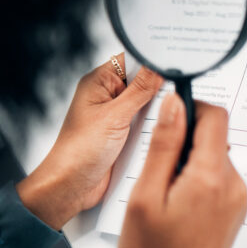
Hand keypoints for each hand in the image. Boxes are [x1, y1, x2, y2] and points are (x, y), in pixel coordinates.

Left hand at [17, 54, 162, 229]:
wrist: (70, 187)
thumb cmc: (77, 151)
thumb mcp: (114, 116)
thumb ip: (140, 91)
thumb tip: (159, 66)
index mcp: (100, 82)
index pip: (132, 59)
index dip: (154, 59)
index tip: (177, 63)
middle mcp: (109, 96)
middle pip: (145, 82)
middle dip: (160, 88)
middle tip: (175, 93)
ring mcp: (118, 116)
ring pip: (150, 104)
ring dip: (159, 110)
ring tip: (168, 114)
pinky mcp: (126, 134)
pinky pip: (148, 124)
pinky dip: (156, 127)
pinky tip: (164, 130)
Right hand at [117, 94, 246, 247]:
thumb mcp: (145, 196)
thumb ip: (163, 146)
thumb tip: (174, 105)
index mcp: (211, 177)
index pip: (215, 117)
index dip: (191, 109)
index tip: (168, 121)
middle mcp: (234, 185)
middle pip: (216, 138)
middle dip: (185, 142)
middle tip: (156, 170)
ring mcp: (238, 200)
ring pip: (215, 159)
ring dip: (190, 164)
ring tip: (163, 196)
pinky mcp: (235, 212)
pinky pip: (219, 181)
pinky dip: (197, 182)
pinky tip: (176, 208)